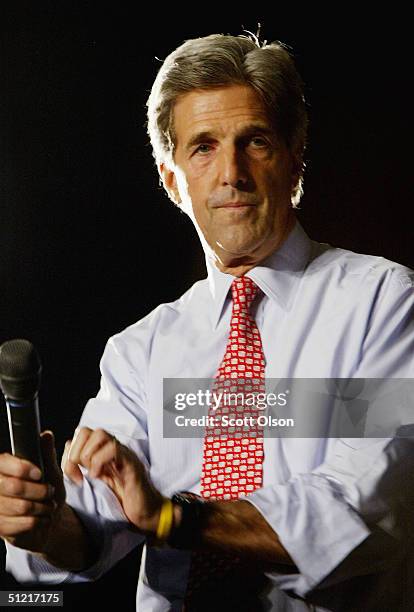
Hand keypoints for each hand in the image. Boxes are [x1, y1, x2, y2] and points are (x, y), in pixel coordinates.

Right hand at [0, 431, 65, 552]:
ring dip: (42, 507)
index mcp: (2, 468)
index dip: (21, 468)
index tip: (39, 474)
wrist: (45, 518)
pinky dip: (39, 520)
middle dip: (39, 490)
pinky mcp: (0, 527)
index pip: (3, 463)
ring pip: (21, 506)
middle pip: (14, 486)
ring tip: (49, 505)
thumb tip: (46, 435)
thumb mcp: (50, 470)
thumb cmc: (46, 491)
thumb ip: (47, 453)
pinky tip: (43, 517)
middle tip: (50, 491)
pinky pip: (21, 524)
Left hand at [63, 427, 163, 533]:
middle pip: (85, 430)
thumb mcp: (96, 481)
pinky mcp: (130, 462)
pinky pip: (113, 449)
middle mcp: (112, 447)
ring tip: (91, 474)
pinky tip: (99, 476)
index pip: (79, 434)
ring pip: (99, 434)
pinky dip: (99, 462)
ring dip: (88, 455)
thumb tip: (68, 450)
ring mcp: (122, 453)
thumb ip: (82, 467)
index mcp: (102, 451)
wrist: (145, 511)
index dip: (70, 452)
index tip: (73, 475)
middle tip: (80, 473)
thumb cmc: (121, 498)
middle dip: (76, 452)